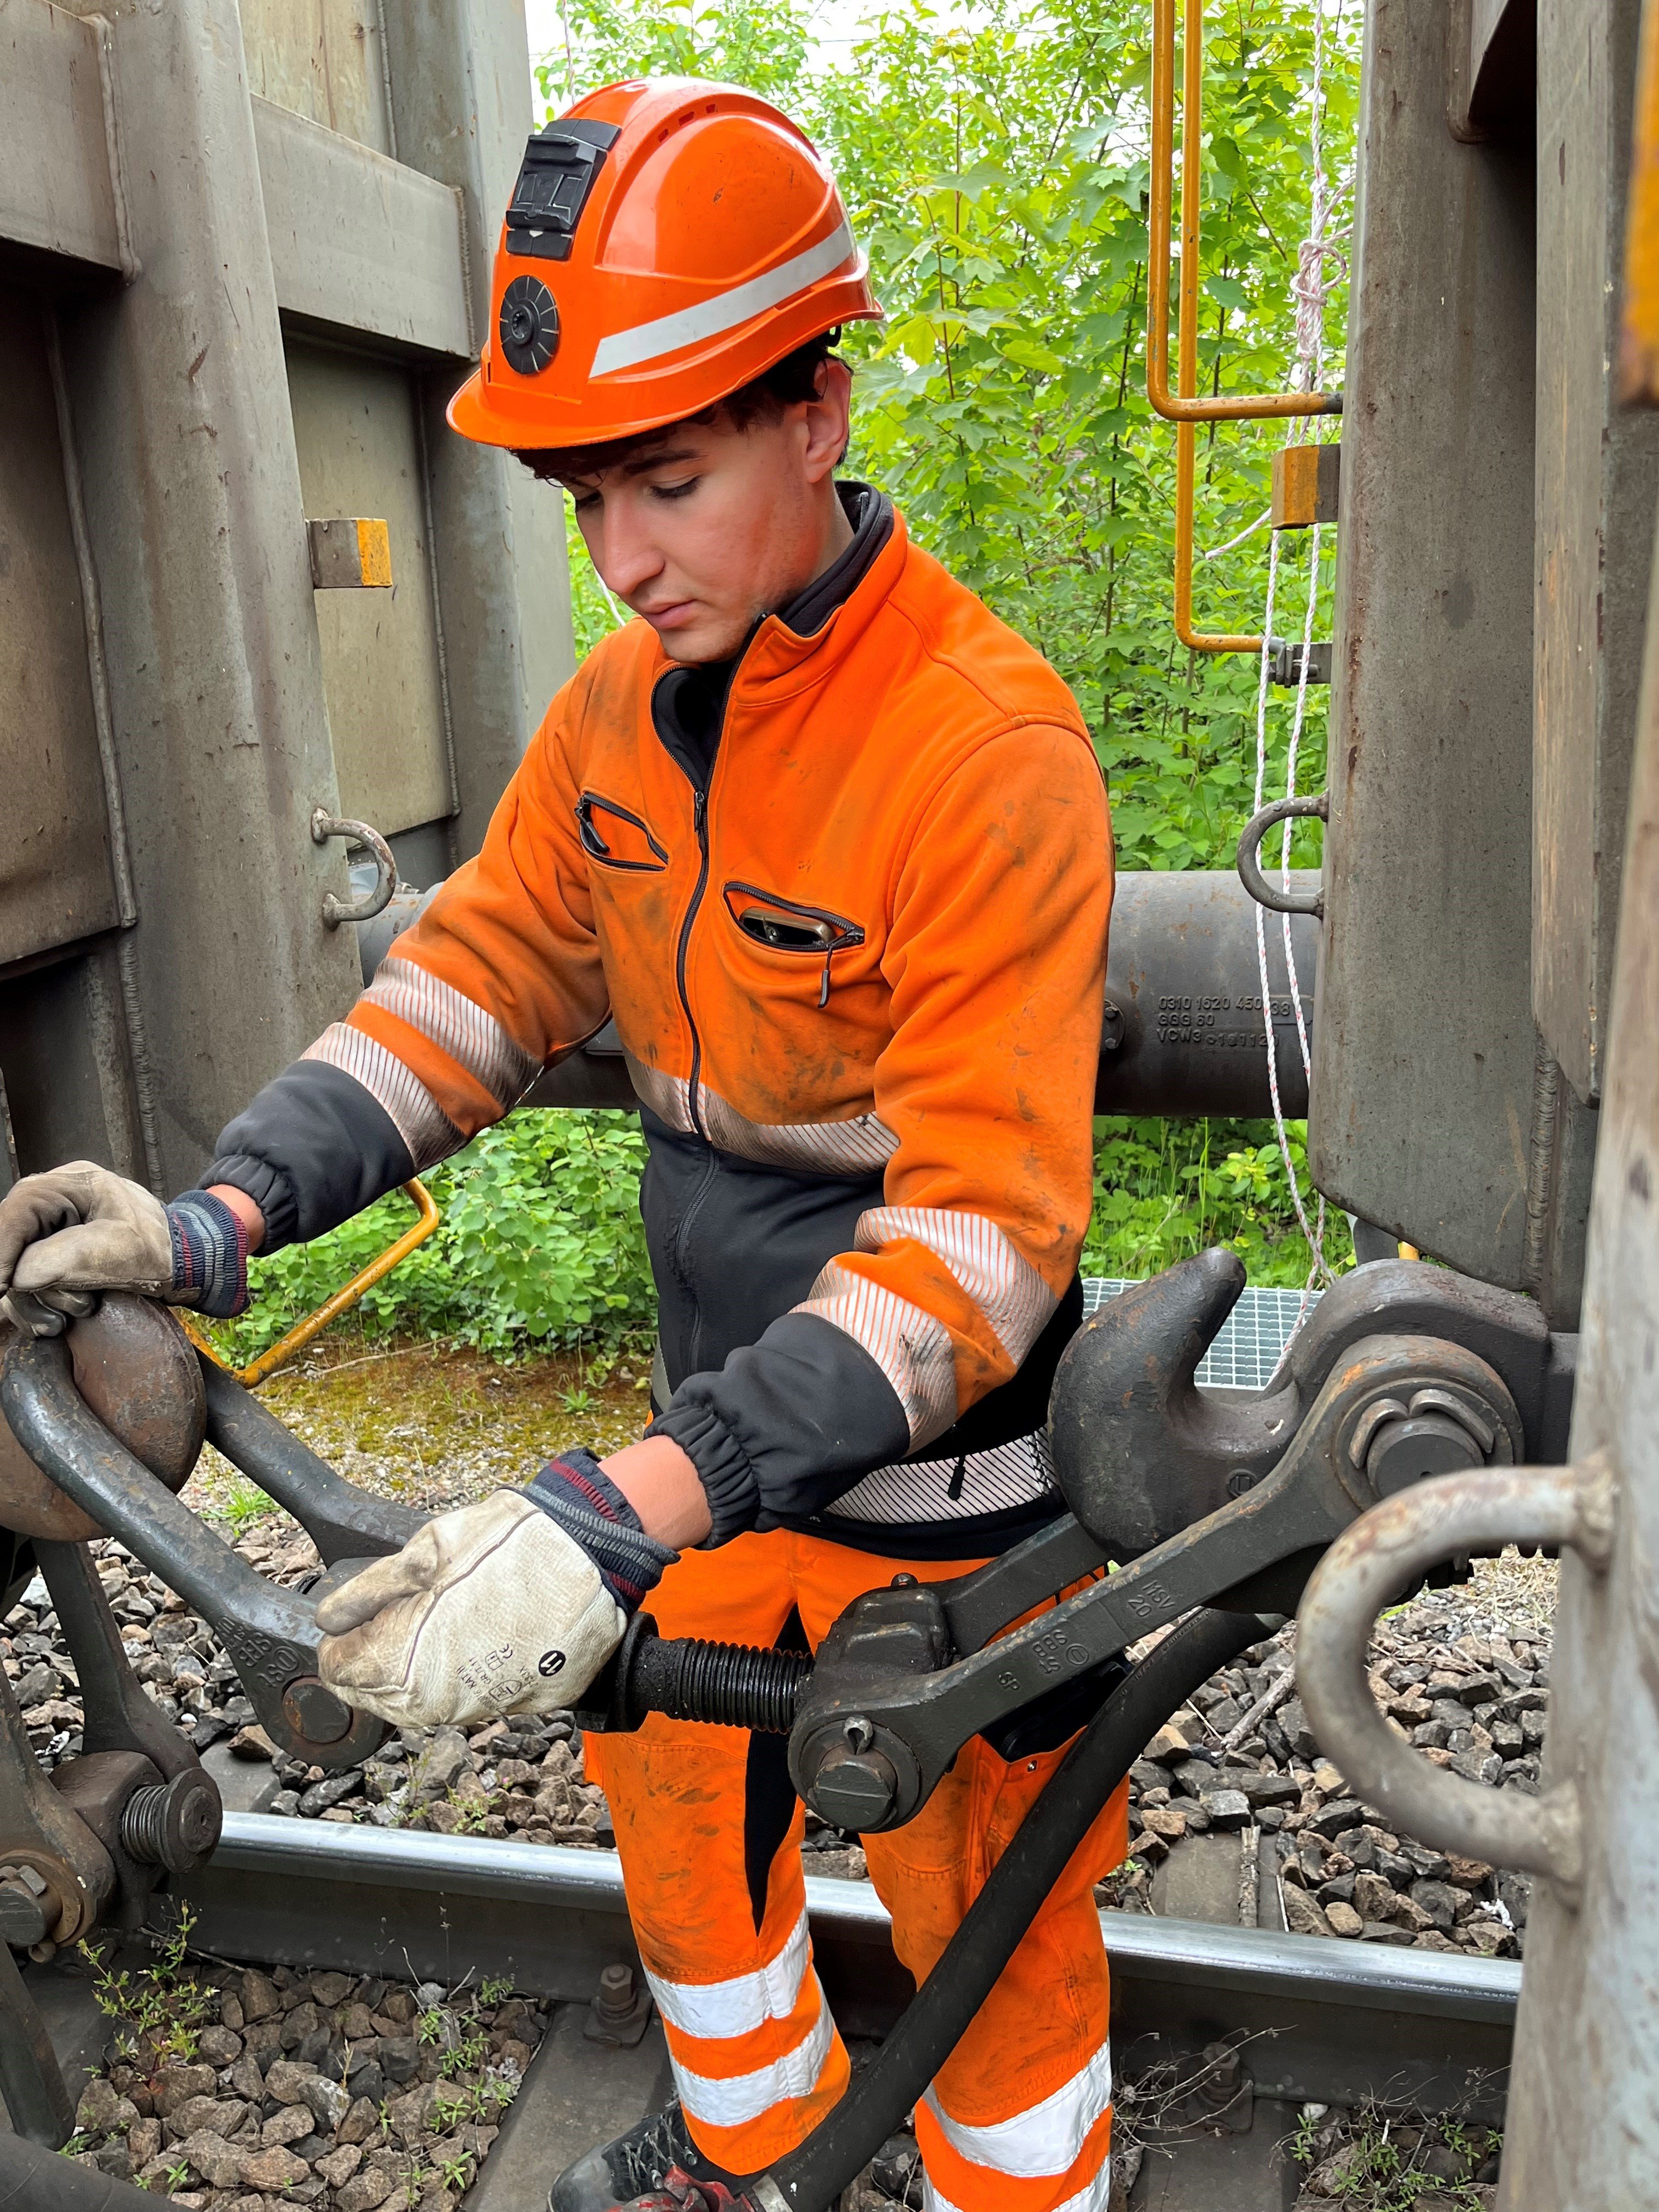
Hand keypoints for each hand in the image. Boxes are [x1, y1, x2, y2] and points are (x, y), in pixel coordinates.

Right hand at [0, 1163, 248, 1335]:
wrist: (184, 1262)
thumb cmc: (159, 1248)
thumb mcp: (116, 1250)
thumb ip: (63, 1259)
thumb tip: (18, 1278)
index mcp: (70, 1185)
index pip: (16, 1212)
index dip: (0, 1250)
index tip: (0, 1286)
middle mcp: (53, 1203)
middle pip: (10, 1243)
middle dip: (24, 1284)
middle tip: (50, 1314)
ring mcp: (50, 1230)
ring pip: (15, 1269)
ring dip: (37, 1301)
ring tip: (73, 1313)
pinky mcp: (51, 1256)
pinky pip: (26, 1283)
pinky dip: (38, 1307)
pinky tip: (58, 1322)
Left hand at [314, 1492, 626, 1729]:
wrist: (593, 1560)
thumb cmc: (512, 1547)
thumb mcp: (428, 1549)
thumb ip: (371, 1588)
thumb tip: (330, 1617)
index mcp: (402, 1664)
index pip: (341, 1672)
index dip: (341, 1641)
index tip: (352, 1619)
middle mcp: (435, 1701)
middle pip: (375, 1698)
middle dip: (372, 1661)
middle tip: (391, 1617)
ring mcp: (477, 1708)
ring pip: (420, 1704)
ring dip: (411, 1672)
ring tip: (430, 1626)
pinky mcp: (515, 1706)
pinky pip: (466, 1700)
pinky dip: (455, 1676)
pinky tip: (467, 1640)